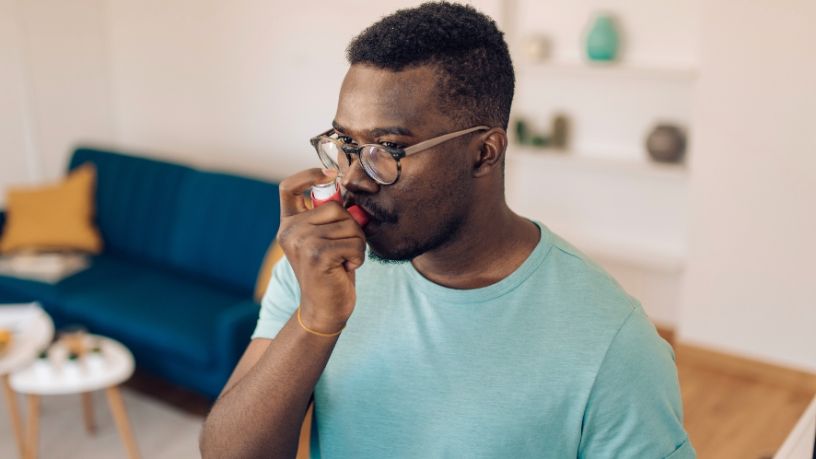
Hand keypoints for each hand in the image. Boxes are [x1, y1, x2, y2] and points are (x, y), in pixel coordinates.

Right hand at [276, 169, 365, 332]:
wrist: (324, 309)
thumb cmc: (331, 271)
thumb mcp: (325, 239)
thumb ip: (329, 217)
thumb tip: (351, 189)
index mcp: (289, 224)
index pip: (288, 187)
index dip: (309, 174)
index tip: (331, 174)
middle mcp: (290, 231)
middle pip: (334, 207)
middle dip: (351, 226)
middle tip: (345, 248)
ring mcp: (301, 242)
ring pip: (348, 225)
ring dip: (356, 244)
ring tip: (344, 259)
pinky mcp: (317, 255)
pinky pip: (354, 243)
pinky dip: (358, 256)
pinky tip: (346, 268)